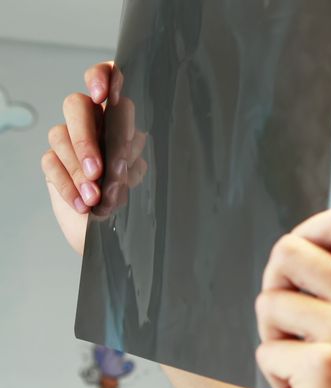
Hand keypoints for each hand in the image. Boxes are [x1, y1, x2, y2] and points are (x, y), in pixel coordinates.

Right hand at [40, 61, 147, 253]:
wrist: (117, 228)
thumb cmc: (134, 192)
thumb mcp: (141, 172)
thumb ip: (132, 155)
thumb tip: (126, 145)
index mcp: (120, 113)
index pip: (107, 77)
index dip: (101, 77)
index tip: (103, 96)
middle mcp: (93, 120)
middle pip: (75, 105)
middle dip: (85, 138)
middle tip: (99, 170)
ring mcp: (69, 139)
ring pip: (60, 135)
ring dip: (78, 168)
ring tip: (95, 196)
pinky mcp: (53, 162)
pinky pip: (50, 165)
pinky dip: (67, 185)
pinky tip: (82, 203)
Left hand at [255, 203, 330, 387]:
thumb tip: (288, 251)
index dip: (307, 236)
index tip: (304, 279)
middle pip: (287, 251)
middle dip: (274, 290)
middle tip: (295, 330)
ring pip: (267, 304)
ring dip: (273, 342)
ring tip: (308, 372)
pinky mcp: (324, 365)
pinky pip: (266, 353)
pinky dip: (278, 380)